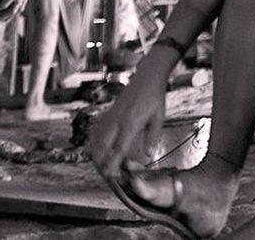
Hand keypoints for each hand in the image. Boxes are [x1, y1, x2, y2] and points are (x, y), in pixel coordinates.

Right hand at [88, 68, 166, 182]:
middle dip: (100, 163)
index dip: (113, 164)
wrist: (146, 78)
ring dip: (96, 155)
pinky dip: (95, 143)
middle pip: (102, 147)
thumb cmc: (154, 97)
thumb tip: (147, 155)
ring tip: (101, 167)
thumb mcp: (159, 118)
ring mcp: (110, 116)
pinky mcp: (107, 113)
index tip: (111, 176)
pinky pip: (96, 132)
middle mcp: (117, 120)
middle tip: (105, 176)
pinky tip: (99, 151)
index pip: (119, 148)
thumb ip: (152, 137)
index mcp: (130, 123)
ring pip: (96, 140)